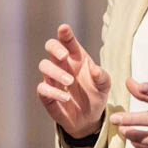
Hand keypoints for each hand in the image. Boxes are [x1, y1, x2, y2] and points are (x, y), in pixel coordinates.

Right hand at [36, 24, 110, 138]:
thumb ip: (102, 76)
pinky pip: (43, 89)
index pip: (67, 41)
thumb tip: (94, 70)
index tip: (64, 29)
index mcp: (76, 57)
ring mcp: (53, 79)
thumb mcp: (104, 85)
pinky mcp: (47, 95)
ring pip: (44, 66)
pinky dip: (53, 92)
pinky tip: (66, 97)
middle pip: (51, 47)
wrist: (89, 118)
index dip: (65, 34)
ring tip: (70, 81)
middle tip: (64, 56)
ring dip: (56, 72)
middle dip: (55, 48)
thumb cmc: (95, 94)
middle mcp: (62, 65)